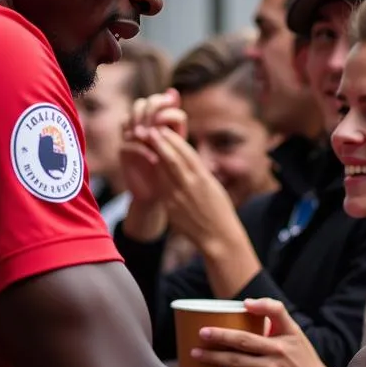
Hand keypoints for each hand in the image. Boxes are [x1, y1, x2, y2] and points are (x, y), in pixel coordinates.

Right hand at [119, 90, 187, 208]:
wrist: (157, 193)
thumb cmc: (171, 169)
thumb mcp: (178, 145)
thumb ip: (174, 121)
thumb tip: (173, 93)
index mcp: (157, 120)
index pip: (155, 100)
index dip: (160, 103)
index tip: (170, 114)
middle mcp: (142, 125)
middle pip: (140, 104)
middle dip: (149, 111)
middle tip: (158, 123)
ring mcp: (131, 137)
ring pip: (129, 119)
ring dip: (141, 128)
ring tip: (153, 139)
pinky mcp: (124, 151)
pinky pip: (128, 144)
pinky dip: (142, 150)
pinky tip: (154, 158)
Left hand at [142, 127, 244, 251]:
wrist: (218, 236)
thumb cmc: (219, 210)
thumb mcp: (213, 187)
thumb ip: (199, 174)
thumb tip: (187, 159)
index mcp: (203, 178)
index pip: (186, 153)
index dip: (174, 140)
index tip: (165, 129)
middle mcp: (190, 185)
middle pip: (172, 160)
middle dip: (160, 144)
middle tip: (150, 131)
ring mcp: (178, 197)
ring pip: (162, 172)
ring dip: (154, 157)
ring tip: (146, 146)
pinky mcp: (170, 208)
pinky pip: (160, 188)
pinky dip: (155, 175)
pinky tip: (149, 167)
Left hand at [191, 298, 334, 366]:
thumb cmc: (301, 354)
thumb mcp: (294, 329)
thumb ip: (274, 310)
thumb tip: (245, 303)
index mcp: (280, 343)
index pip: (248, 335)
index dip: (226, 332)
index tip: (204, 329)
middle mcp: (275, 361)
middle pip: (238, 352)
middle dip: (214, 346)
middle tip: (197, 340)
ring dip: (214, 363)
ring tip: (195, 356)